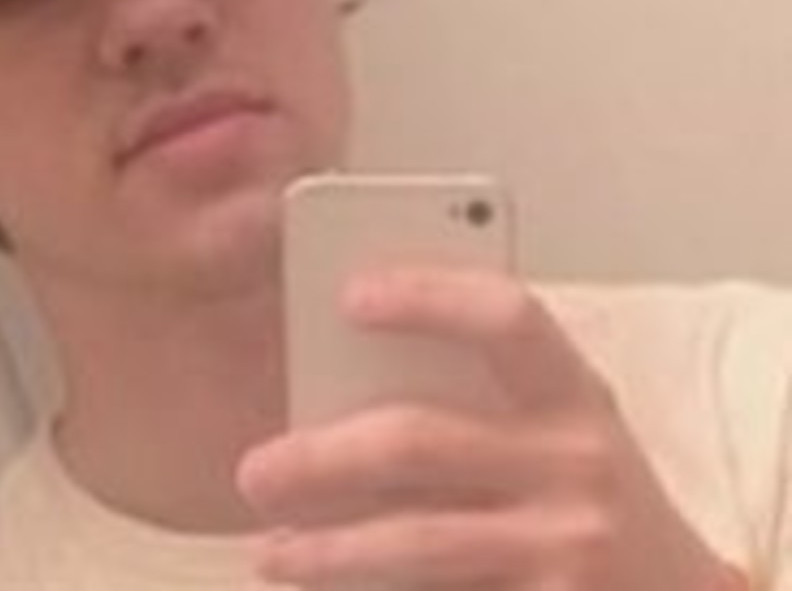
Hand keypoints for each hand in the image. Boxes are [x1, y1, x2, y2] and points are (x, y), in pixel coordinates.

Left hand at [239, 266, 734, 589]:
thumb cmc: (593, 484)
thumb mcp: (560, 420)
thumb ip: (485, 389)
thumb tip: (348, 369)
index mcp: (576, 393)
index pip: (505, 317)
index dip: (426, 296)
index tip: (348, 294)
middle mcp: (577, 467)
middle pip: (420, 442)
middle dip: (321, 458)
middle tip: (255, 471)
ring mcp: (565, 553)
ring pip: (416, 545)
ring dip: (328, 550)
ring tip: (271, 550)